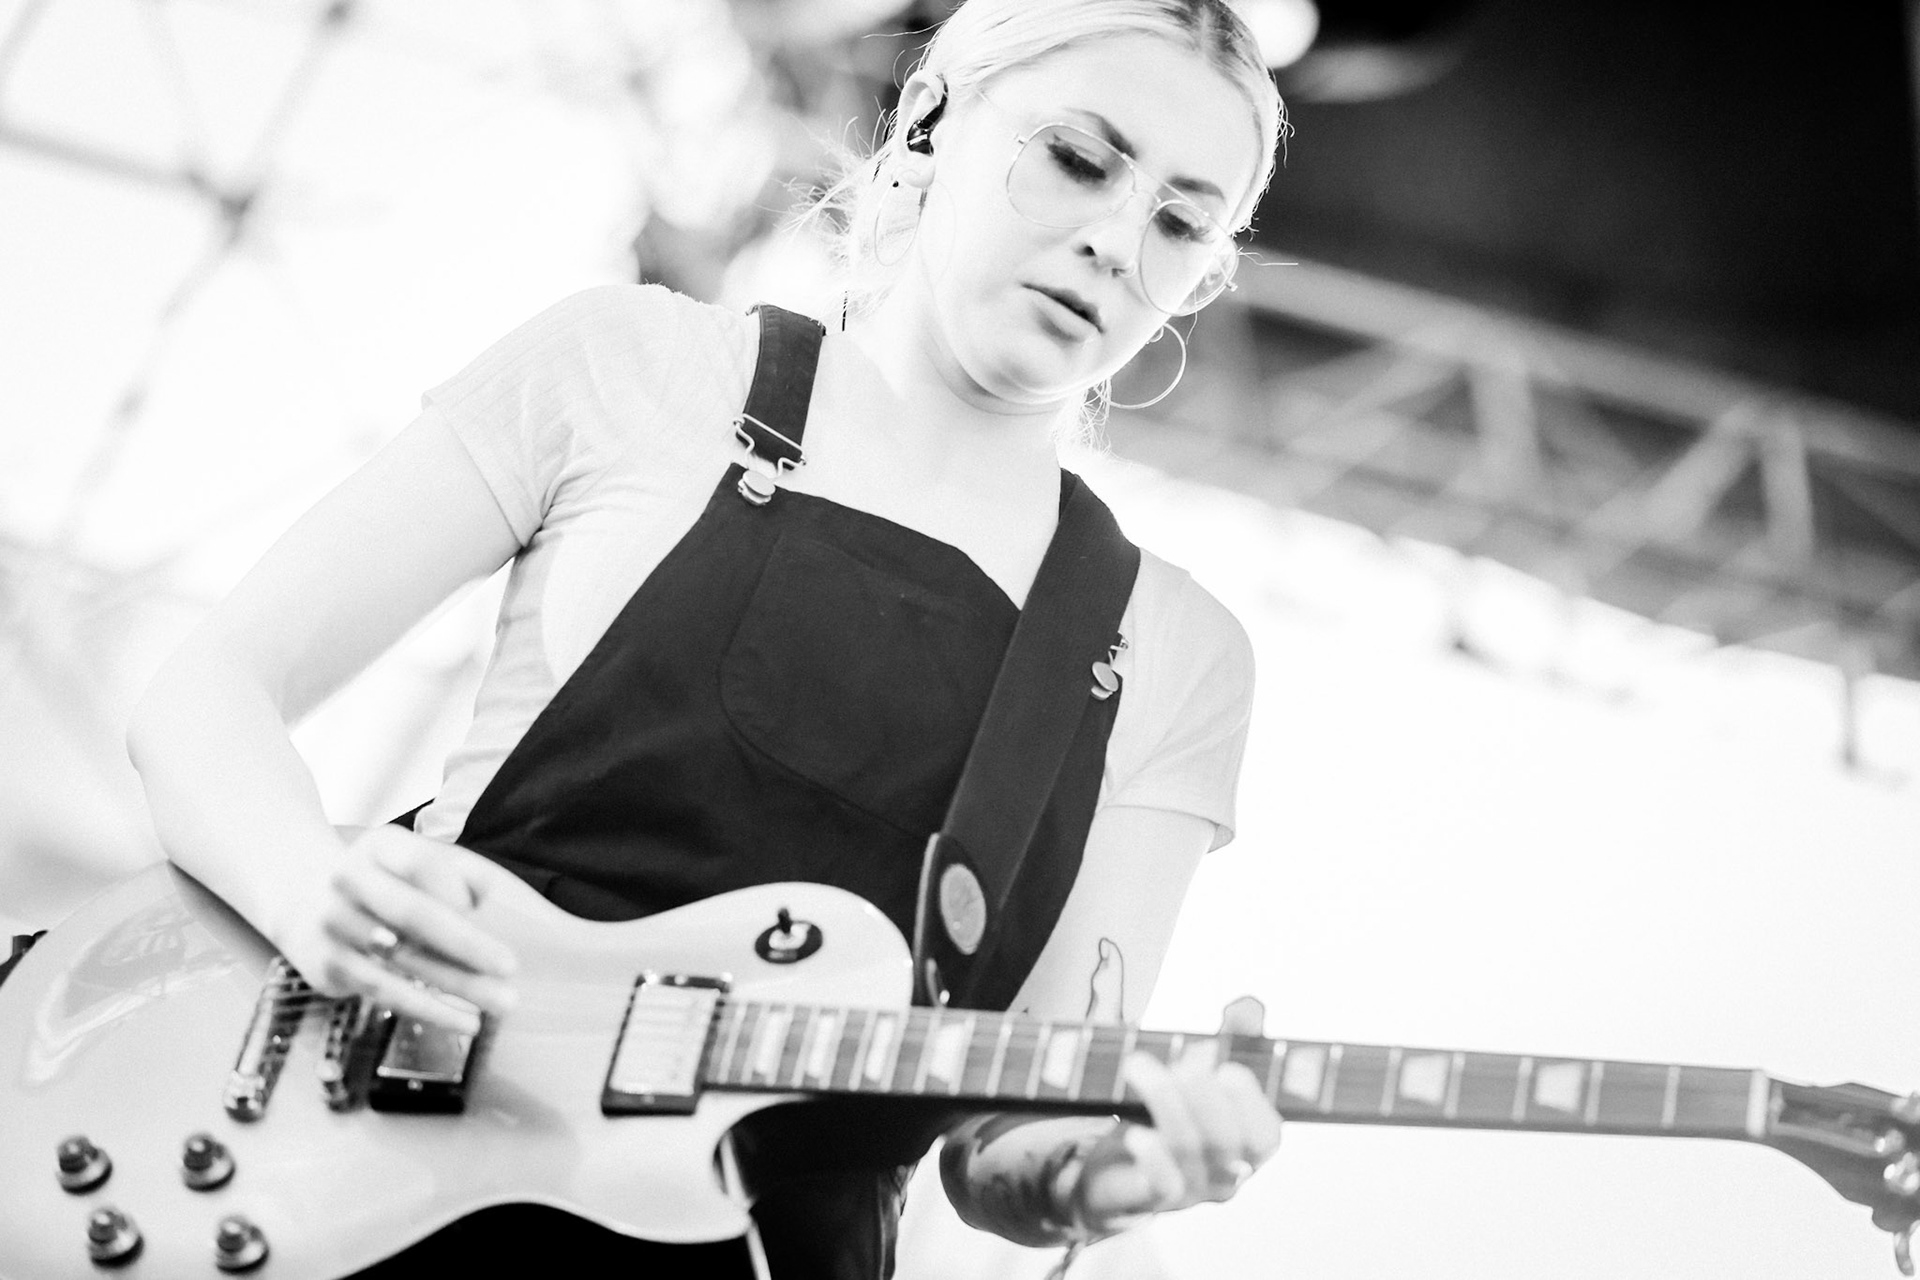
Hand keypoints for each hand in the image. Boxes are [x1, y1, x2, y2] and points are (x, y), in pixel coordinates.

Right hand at [272, 825, 519, 1034]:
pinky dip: (429, 1009)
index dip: (456, 888)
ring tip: (501, 1003)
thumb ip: (463, 870)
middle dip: (464, 942)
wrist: (302, 896)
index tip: (495, 912)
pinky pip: (385, 992)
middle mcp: (349, 881)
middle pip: (411, 913)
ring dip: (456, 985)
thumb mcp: (414, 857)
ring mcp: (333, 924)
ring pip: (401, 960)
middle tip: (510, 966)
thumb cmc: (384, 879)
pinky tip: (466, 1020)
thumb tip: (502, 897)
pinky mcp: (328, 966)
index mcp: (380, 846)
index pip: (422, 863)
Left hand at [1067, 999, 1282, 1229]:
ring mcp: (1190, 1194)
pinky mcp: (1151, 1201)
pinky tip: (1135, 1132)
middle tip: (1177, 1060)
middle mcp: (1226, 1177)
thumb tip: (1248, 1004)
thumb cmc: (1167, 1116)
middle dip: (1202, 1092)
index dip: (1251, 1101)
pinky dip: (1153, 1156)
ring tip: (1137, 1064)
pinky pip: (1163, 1185)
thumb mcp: (1199, 1073)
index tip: (1227, 1065)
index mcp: (1245, 1148)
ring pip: (1191, 1150)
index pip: (1268, 1136)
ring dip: (1165, 1100)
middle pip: (1227, 1140)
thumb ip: (1229, 1039)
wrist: (1113, 1170)